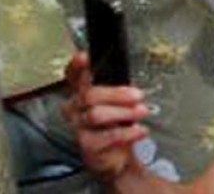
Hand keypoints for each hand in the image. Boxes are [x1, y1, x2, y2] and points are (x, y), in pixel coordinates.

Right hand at [62, 53, 150, 180]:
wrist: (116, 156)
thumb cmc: (116, 123)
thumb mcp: (117, 101)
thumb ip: (117, 88)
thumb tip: (128, 81)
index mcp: (81, 93)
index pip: (72, 76)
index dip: (76, 67)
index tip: (84, 57)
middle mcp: (75, 109)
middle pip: (89, 95)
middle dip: (116, 94)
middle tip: (138, 95)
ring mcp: (79, 128)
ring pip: (97, 115)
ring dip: (124, 112)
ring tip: (141, 112)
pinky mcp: (88, 146)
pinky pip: (109, 136)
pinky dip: (129, 132)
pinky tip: (140, 130)